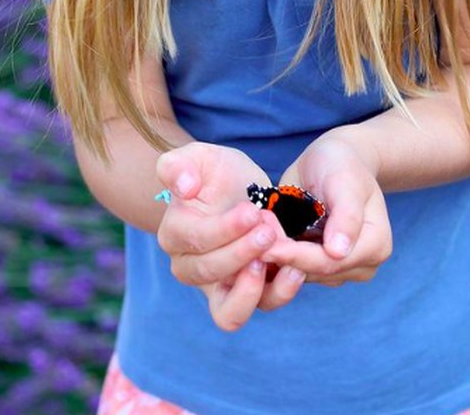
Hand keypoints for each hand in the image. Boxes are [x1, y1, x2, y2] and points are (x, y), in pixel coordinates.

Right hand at [155, 142, 304, 328]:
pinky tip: (296, 269)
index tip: (251, 211)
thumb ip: (179, 166)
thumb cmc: (216, 173)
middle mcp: (189, 268)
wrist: (240, 190)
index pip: (195, 241)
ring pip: (230, 311)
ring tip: (282, 260)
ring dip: (256, 288)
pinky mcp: (246, 294)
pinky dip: (279, 293)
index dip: (224, 230)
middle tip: (268, 231)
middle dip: (242, 253)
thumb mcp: (199, 157)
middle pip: (210, 274)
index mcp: (174, 234)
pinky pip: (258, 307)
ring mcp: (217, 287)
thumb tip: (183, 188)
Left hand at [265, 131, 391, 286]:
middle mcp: (361, 264)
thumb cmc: (341, 163)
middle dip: (281, 255)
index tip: (263, 247)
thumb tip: (338, 252)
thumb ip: (345, 214)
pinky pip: (293, 268)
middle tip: (248, 238)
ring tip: (252, 233)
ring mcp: (340, 268)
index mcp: (376, 245)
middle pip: (314, 271)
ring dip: (275, 255)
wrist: (332, 160)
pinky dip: (276, 253)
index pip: (330, 262)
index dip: (296, 256)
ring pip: (301, 274)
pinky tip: (257, 237)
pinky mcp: (318, 264)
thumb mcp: (344, 181)